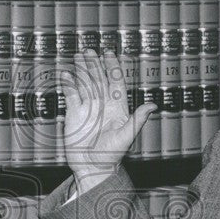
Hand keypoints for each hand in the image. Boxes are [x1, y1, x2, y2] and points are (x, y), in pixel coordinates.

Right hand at [62, 49, 156, 194]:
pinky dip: (68, 85)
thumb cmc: (111, 155)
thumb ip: (138, 119)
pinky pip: (71, 95)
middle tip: (89, 50)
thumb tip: (153, 105)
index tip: (109, 53)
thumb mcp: (126, 137)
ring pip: (85, 84)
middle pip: (99, 78)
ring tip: (79, 57)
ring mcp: (88, 108)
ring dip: (82, 70)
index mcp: (117, 107)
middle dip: (94, 64)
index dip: (112, 66)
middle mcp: (103, 104)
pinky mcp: (74, 114)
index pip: (116, 81)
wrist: (92, 168)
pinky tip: (66, 75)